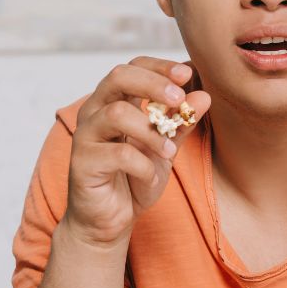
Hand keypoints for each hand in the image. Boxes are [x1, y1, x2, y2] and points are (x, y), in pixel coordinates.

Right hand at [64, 57, 210, 246]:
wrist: (110, 220)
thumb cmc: (133, 179)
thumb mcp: (165, 148)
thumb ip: (181, 123)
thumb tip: (204, 96)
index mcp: (113, 101)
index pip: (132, 67)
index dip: (159, 67)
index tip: (186, 74)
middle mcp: (94, 112)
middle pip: (118, 77)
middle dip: (153, 84)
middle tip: (179, 100)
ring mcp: (85, 136)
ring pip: (117, 113)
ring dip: (151, 131)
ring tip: (168, 150)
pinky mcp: (82, 163)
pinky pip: (118, 154)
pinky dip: (143, 164)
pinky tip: (150, 176)